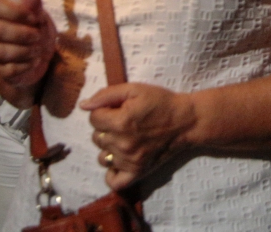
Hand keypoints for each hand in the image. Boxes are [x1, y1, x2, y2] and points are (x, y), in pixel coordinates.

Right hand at [0, 0, 56, 90]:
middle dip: (22, 34)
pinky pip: (7, 69)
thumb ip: (34, 5)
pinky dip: (24, 66)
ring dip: (23, 51)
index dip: (13, 11)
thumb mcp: (40, 19)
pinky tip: (33, 62)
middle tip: (37, 36)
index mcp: (1, 14)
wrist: (39, 60)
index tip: (33, 17)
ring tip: (37, 50)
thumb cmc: (37, 33)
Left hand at [82, 83, 196, 190]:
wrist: (186, 121)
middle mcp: (122, 143)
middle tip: (124, 121)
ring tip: (125, 139)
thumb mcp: (135, 89)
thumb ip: (106, 95)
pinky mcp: (137, 172)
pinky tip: (119, 161)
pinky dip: (112, 173)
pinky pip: (113, 181)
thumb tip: (83, 106)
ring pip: (102, 156)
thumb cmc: (161, 102)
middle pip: (96, 137)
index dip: (104, 110)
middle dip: (106, 127)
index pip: (93, 118)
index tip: (118, 109)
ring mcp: (129, 160)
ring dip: (109, 147)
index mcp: (120, 122)